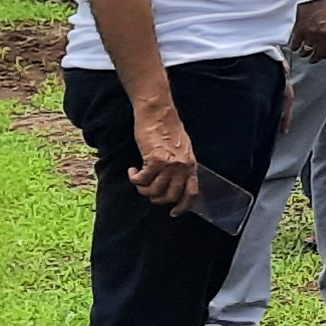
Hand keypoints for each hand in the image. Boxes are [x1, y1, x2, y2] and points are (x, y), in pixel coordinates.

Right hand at [130, 97, 202, 213]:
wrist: (158, 113)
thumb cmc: (168, 127)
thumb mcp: (181, 148)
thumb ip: (180, 165)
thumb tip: (173, 180)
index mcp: (190, 164)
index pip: (192, 192)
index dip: (183, 206)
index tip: (174, 213)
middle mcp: (182, 167)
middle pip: (170, 196)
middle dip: (156, 199)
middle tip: (147, 190)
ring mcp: (169, 165)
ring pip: (154, 191)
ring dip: (143, 188)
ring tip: (138, 177)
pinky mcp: (154, 161)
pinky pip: (141, 181)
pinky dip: (134, 178)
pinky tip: (133, 170)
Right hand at [291, 0, 325, 60]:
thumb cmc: (323, 6)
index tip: (324, 56)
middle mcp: (323, 34)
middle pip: (320, 53)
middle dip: (315, 58)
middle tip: (312, 60)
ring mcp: (311, 33)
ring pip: (307, 51)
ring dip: (304, 54)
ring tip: (302, 54)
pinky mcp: (300, 30)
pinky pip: (297, 44)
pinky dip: (295, 47)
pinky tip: (295, 47)